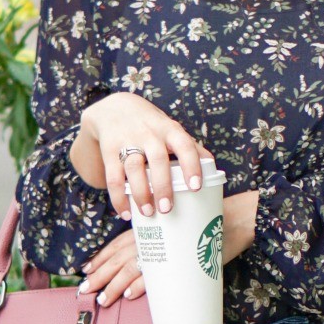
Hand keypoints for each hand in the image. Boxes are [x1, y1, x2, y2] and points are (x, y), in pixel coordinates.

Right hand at [70, 92, 213, 218]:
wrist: (116, 109)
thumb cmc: (152, 125)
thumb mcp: (171, 129)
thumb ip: (189, 146)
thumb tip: (213, 168)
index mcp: (169, 130)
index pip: (184, 145)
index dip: (191, 165)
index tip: (195, 187)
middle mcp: (149, 134)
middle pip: (158, 159)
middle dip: (162, 186)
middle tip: (167, 209)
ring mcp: (128, 142)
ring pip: (133, 168)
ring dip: (140, 193)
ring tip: (148, 212)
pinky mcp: (110, 151)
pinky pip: (113, 177)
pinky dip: (118, 198)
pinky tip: (126, 213)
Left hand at [81, 190, 258, 307]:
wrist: (237, 218)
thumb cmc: (208, 223)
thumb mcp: (181, 225)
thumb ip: (164, 238)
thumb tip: (150, 261)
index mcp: (154, 225)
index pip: (120, 242)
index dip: (102, 256)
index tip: (87, 269)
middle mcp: (157, 233)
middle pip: (121, 255)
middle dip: (101, 274)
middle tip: (85, 289)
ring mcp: (168, 247)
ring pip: (133, 266)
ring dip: (115, 284)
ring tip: (103, 299)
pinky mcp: (182, 258)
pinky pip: (157, 273)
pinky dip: (142, 285)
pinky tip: (130, 295)